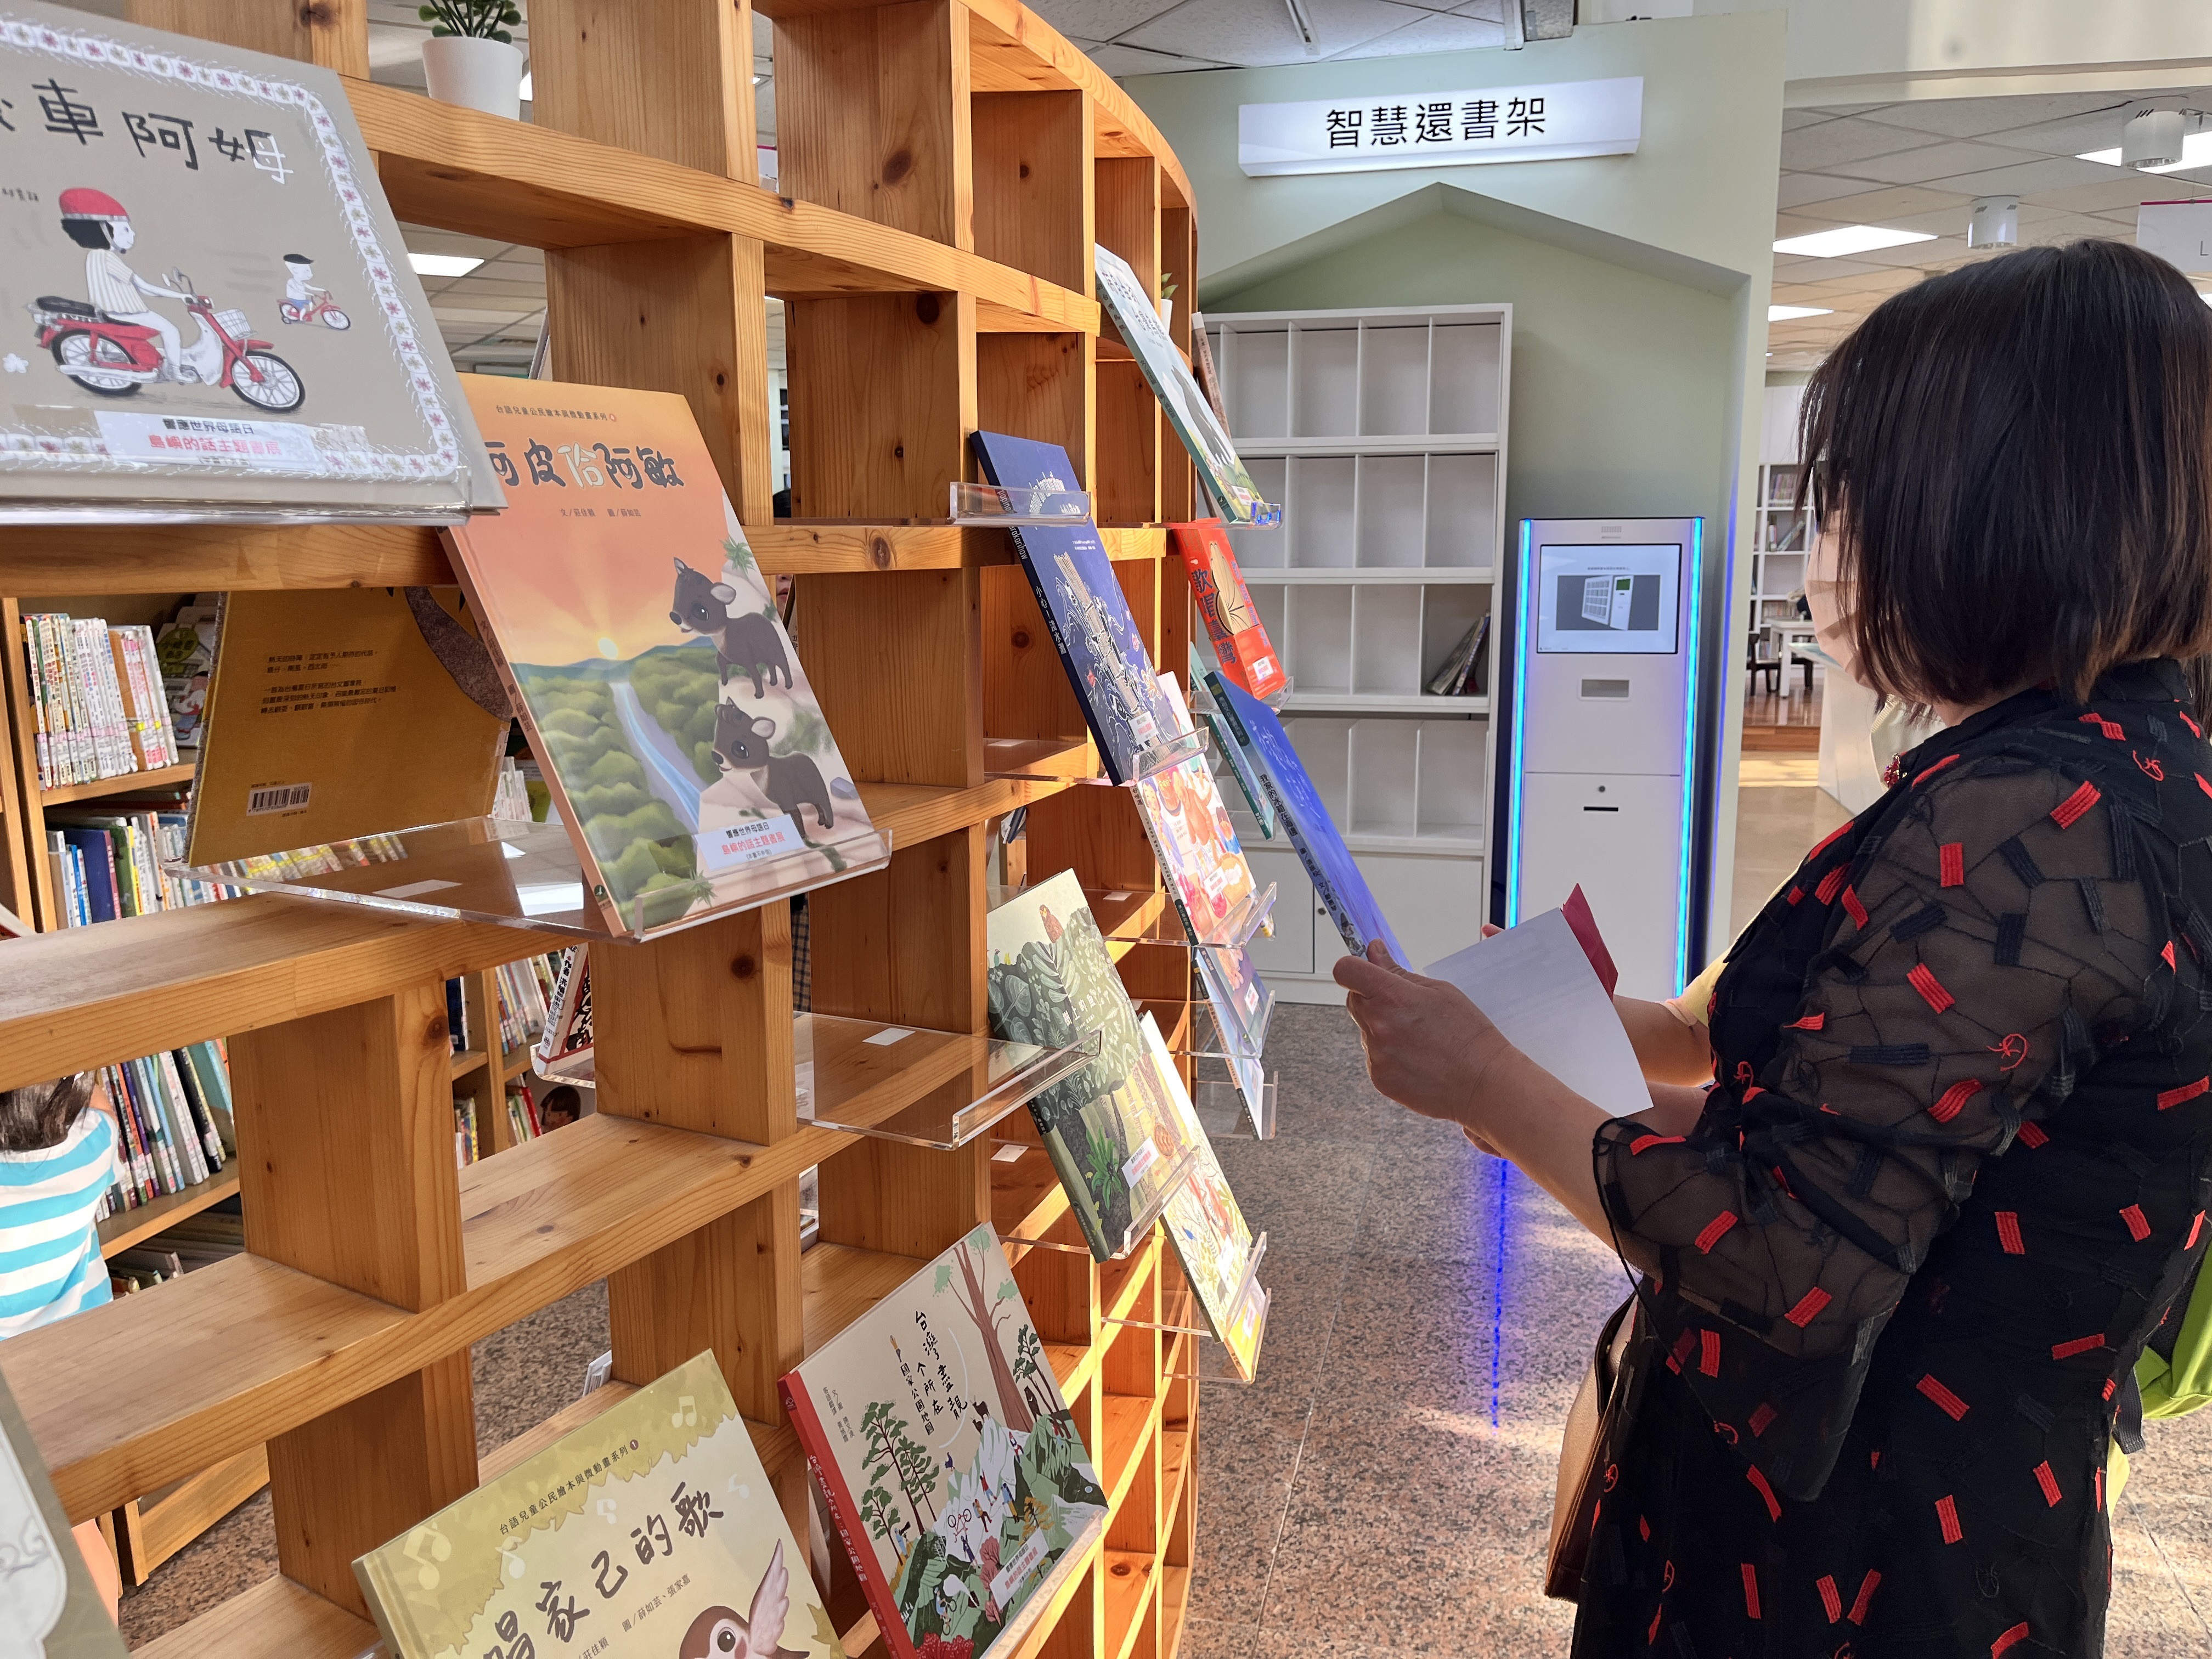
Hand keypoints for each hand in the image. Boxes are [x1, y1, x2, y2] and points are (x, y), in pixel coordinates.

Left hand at [1333, 940, 1510, 1134]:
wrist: (1484, 1083)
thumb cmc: (1469, 1035)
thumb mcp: (1439, 991)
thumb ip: (1397, 971)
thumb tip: (1374, 953)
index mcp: (1392, 998)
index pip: (1346, 971)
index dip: (1353, 967)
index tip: (1365, 969)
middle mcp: (1378, 1027)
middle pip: (1354, 999)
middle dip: (1372, 996)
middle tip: (1404, 1005)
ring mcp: (1376, 1056)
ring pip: (1366, 1029)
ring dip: (1383, 1027)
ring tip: (1420, 1038)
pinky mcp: (1379, 1078)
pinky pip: (1375, 1056)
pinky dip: (1390, 1053)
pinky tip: (1418, 1057)